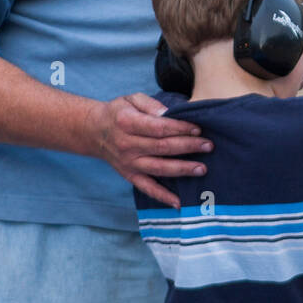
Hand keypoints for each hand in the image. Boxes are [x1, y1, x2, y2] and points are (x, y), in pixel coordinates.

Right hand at [86, 93, 212, 207]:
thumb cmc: (119, 112)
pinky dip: (163, 197)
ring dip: (182, 169)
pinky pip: (147, 188)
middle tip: (208, 145)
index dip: (180, 128)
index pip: (158, 127)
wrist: (94, 131)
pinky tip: (179, 203)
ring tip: (202, 169)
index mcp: (128, 123)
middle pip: (162, 148)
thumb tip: (169, 113)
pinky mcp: (129, 175)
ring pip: (158, 168)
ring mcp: (128, 163)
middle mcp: (127, 145)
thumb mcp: (132, 99)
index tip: (198, 128)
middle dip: (188, 147)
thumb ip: (151, 104)